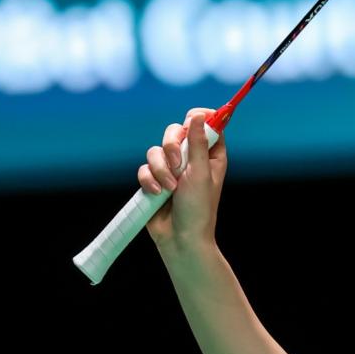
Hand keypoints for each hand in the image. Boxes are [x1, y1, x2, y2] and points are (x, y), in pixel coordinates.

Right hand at [137, 108, 226, 251]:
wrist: (180, 238)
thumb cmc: (198, 208)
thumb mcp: (200, 173)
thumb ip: (198, 143)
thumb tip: (199, 115)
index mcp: (210, 155)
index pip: (207, 125)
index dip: (200, 117)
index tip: (193, 117)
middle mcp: (191, 158)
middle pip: (175, 131)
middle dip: (172, 146)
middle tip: (177, 164)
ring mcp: (171, 169)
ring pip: (156, 150)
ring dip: (160, 169)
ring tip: (169, 188)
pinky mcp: (154, 179)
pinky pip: (144, 167)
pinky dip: (148, 180)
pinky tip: (156, 193)